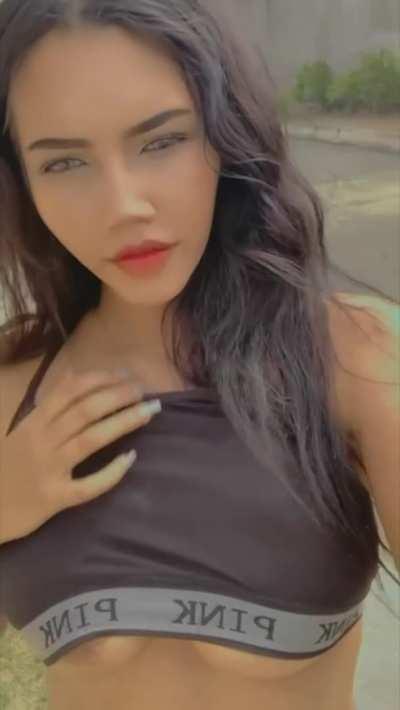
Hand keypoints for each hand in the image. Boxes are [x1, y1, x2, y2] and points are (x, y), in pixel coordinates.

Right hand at [0, 368, 160, 542]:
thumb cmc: (7, 466)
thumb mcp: (22, 429)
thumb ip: (48, 405)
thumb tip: (74, 374)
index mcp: (34, 422)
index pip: (70, 390)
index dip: (101, 379)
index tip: (125, 375)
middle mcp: (42, 441)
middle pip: (86, 410)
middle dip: (119, 396)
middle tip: (143, 390)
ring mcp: (49, 469)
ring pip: (91, 440)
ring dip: (123, 422)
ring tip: (149, 411)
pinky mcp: (54, 498)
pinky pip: (88, 485)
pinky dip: (111, 472)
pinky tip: (130, 458)